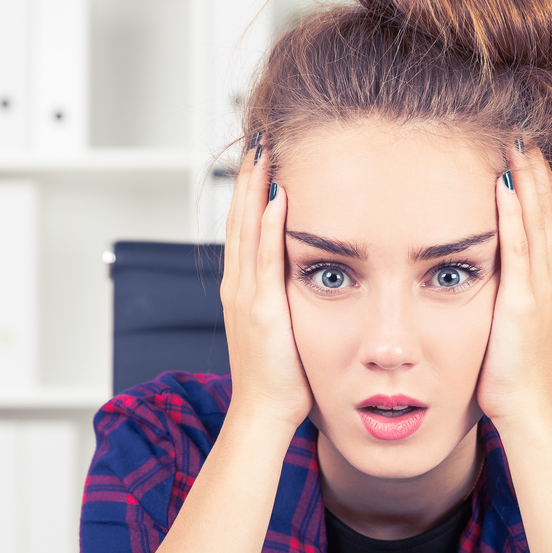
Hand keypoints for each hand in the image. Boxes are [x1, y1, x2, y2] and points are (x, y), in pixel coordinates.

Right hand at [220, 139, 311, 431]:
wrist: (263, 414)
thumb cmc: (281, 378)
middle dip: (248, 177)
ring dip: (254, 188)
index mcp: (243, 289)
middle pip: (238, 218)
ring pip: (246, 229)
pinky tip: (276, 196)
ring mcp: (246, 296)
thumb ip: (290, 298)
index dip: (249, 190)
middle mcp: (238, 286)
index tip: (261, 157)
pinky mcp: (261, 310)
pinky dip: (266, 225)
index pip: (243, 227)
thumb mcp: (284, 327)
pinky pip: (264, 258)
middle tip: (259, 138)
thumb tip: (312, 275)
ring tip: (264, 151)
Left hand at [476, 140, 551, 428]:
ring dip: (526, 180)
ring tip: (516, 144)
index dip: (537, 184)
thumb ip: (507, 293)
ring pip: (535, 220)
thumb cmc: (512, 373)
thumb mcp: (513, 322)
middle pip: (545, 210)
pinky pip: (518, 247)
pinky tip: (502, 185)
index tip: (524, 152)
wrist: (527, 406)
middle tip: (522, 132)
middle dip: (535, 170)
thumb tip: (489, 273)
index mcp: (551, 281)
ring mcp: (542, 287)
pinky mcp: (523, 300)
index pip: (545, 220)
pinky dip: (512, 213)